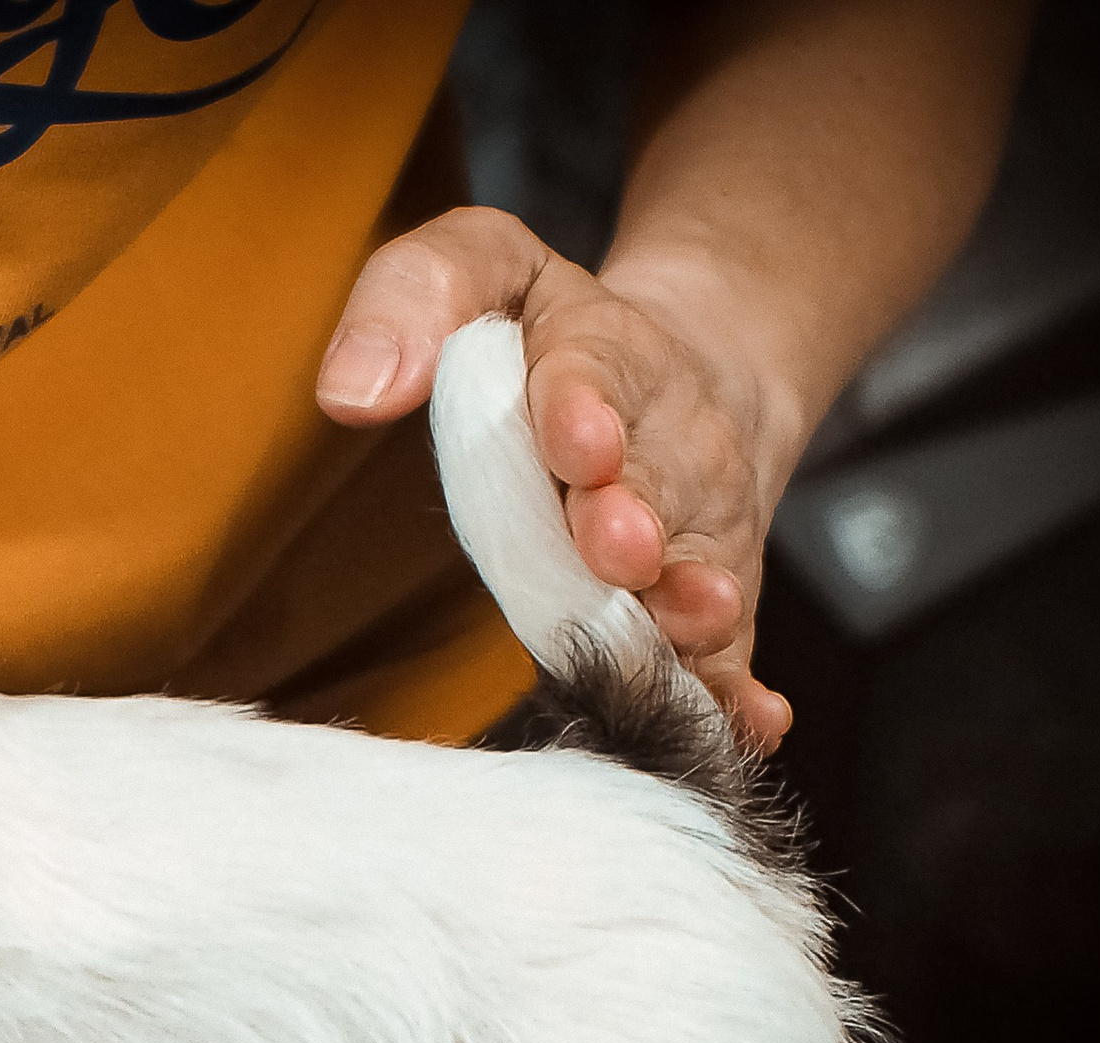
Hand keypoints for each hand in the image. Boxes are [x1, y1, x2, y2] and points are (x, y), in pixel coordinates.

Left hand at [317, 207, 802, 751]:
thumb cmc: (548, 334)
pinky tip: (749, 718)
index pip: (591, 375)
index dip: (582, 410)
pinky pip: (729, 648)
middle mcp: (662, 445)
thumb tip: (350, 392)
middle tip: (618, 547)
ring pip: (698, 568)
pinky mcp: (706, 600)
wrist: (688, 377)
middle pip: (652, 483)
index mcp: (599, 356)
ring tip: (687, 622)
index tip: (575, 442)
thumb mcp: (482, 268)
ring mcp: (694, 529)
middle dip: (633, 516)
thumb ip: (414, 300)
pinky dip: (738, 687)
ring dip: (691, 602)